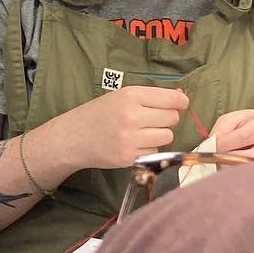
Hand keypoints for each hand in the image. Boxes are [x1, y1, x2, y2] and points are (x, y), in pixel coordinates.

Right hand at [36, 85, 188, 178]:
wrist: (72, 137)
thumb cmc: (98, 114)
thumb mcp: (120, 96)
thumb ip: (149, 97)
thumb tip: (181, 98)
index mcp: (130, 96)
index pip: (171, 99)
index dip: (180, 102)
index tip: (180, 104)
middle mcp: (131, 116)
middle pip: (172, 118)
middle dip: (166, 119)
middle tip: (151, 119)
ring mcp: (130, 138)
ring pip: (167, 136)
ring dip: (159, 135)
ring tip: (142, 132)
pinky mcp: (129, 157)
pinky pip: (155, 151)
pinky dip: (149, 148)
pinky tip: (133, 144)